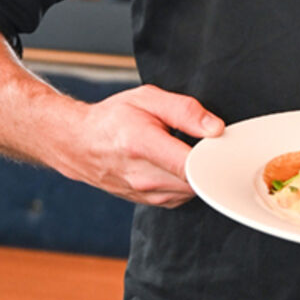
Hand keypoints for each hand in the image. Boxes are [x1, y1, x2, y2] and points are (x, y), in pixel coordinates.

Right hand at [55, 84, 224, 207]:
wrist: (78, 143)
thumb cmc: (113, 117)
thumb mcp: (148, 98)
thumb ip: (185, 110)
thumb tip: (215, 128)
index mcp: (141, 145)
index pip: (189, 164)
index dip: (212, 156)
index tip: (221, 143)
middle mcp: (142, 176)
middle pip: (195, 181)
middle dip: (208, 163)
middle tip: (207, 142)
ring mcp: (143, 193)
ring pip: (190, 192)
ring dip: (197, 174)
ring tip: (187, 150)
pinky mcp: (147, 201)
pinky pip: (179, 196)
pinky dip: (186, 182)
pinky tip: (178, 164)